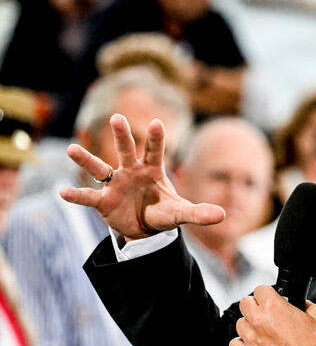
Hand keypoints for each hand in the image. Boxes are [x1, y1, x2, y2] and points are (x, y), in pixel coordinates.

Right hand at [60, 114, 224, 239]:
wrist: (144, 228)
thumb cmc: (162, 212)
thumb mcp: (181, 214)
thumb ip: (199, 213)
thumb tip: (223, 215)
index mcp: (153, 170)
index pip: (155, 151)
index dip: (155, 138)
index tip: (156, 123)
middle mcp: (131, 171)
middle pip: (126, 151)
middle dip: (122, 136)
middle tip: (117, 117)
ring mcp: (115, 184)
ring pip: (99, 168)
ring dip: (86, 160)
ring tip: (72, 150)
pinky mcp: (104, 200)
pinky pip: (89, 196)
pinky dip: (77, 195)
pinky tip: (63, 192)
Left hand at [229, 285, 315, 345]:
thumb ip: (308, 304)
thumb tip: (304, 304)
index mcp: (273, 306)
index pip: (260, 288)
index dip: (268, 292)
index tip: (272, 298)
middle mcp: (258, 320)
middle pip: (245, 302)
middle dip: (255, 305)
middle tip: (265, 312)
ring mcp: (250, 338)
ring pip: (240, 323)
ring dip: (249, 324)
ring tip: (261, 330)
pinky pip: (235, 343)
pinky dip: (242, 342)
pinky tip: (253, 343)